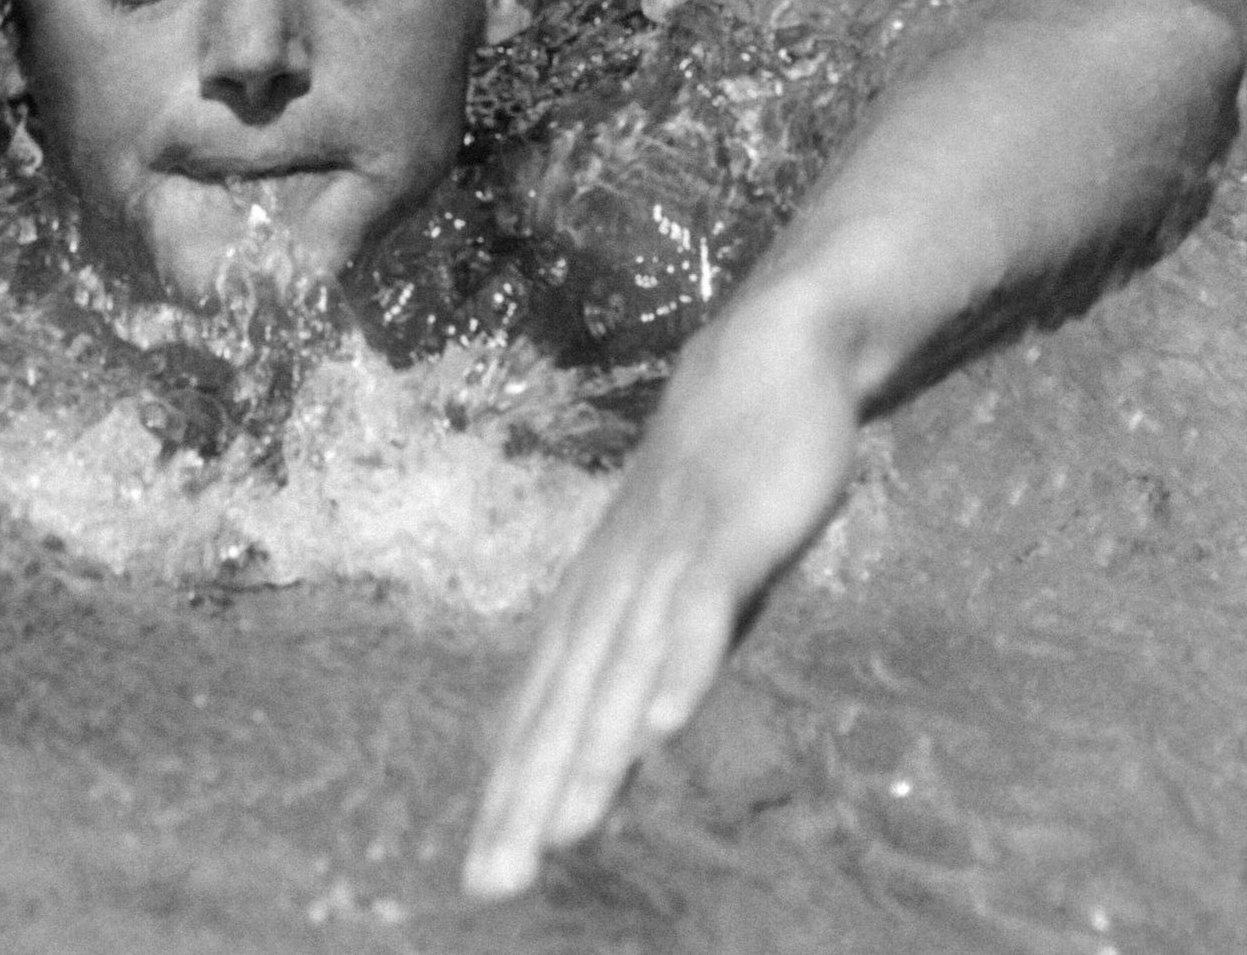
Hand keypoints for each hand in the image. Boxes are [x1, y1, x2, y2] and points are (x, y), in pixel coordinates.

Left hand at [462, 302, 859, 897]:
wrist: (764, 364)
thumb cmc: (717, 487)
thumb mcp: (682, 588)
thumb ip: (652, 663)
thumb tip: (623, 749)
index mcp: (593, 604)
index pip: (539, 713)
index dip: (510, 795)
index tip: (483, 876)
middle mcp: (611, 588)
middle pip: (562, 707)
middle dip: (528, 800)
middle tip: (494, 882)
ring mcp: (663, 557)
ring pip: (619, 671)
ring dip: (593, 754)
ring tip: (564, 834)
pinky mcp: (723, 532)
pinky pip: (698, 608)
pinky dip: (680, 664)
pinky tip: (664, 725)